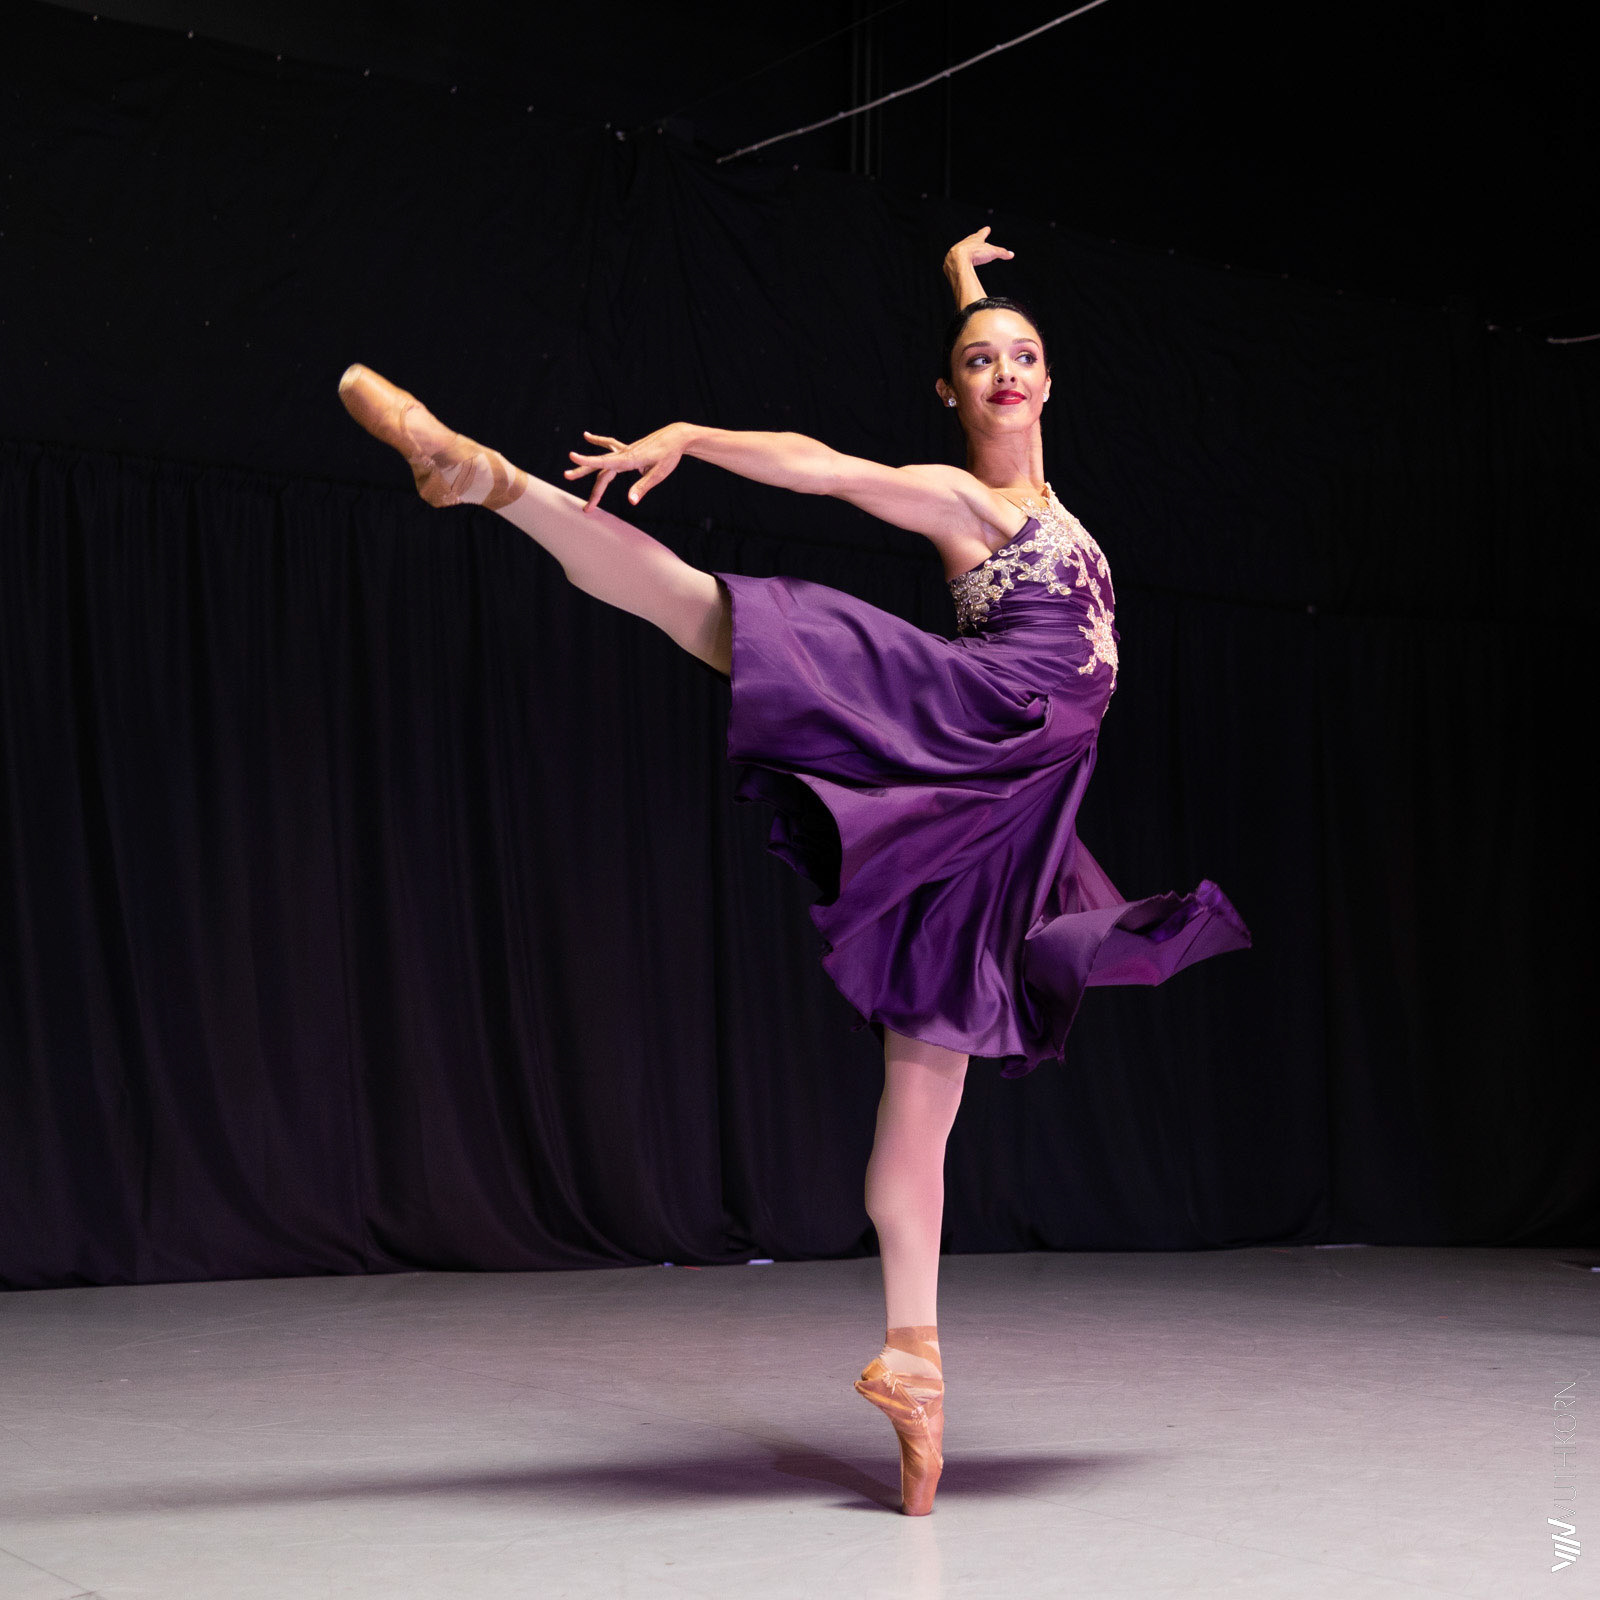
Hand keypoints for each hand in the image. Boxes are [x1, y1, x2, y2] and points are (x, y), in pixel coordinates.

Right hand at [563, 422, 690, 511]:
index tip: (572, 457)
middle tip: (574, 490)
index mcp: (629, 460)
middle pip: (600, 468)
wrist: (676, 437)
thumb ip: (642, 487)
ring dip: (587, 468)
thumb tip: (631, 502)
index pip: (604, 463)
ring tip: (570, 473)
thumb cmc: (669, 455)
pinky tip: (587, 436)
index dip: (587, 461)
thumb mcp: (659, 474)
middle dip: (585, 478)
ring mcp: (625, 450)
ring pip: (602, 461)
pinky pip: (610, 445)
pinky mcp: (629, 449)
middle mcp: (624, 454)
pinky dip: (598, 441)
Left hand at [943, 224, 1013, 279]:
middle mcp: (965, 243)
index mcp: (976, 239)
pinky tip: (957, 263)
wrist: (957, 260)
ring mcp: (957, 251)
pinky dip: (957, 260)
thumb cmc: (975, 254)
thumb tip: (1011, 254)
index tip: (987, 228)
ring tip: (966, 251)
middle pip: (971, 239)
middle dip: (974, 239)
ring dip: (965, 249)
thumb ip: (1002, 253)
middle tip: (975, 237)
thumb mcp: (992, 252)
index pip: (982, 233)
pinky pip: (955, 260)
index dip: (985, 231)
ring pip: (962, 249)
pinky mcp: (951, 261)